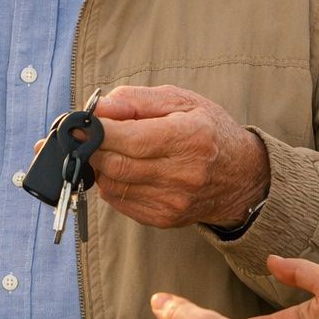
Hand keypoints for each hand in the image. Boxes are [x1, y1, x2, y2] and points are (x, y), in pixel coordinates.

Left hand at [90, 85, 268, 227]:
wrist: (240, 177)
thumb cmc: (208, 131)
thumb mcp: (181, 101)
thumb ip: (136, 100)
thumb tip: (98, 109)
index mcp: (190, 138)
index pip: (131, 139)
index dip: (98, 131)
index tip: (79, 123)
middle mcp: (183, 174)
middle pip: (116, 164)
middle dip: (90, 148)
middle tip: (81, 135)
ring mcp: (172, 201)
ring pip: (112, 184)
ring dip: (99, 165)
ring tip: (106, 149)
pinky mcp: (163, 218)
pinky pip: (119, 200)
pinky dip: (111, 182)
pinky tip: (121, 168)